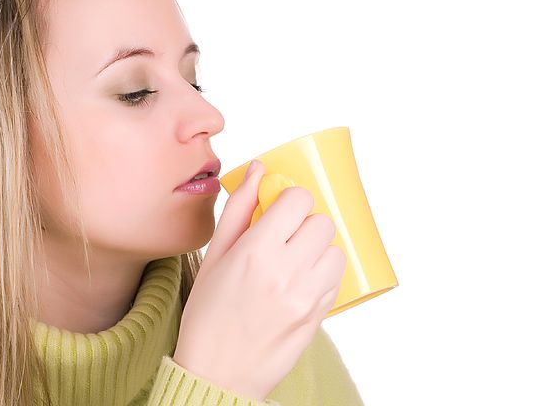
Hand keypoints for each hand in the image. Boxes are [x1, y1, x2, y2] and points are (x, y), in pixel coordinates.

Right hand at [173, 159, 346, 400]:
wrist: (216, 373)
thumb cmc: (208, 314)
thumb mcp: (214, 256)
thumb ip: (240, 208)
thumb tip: (259, 170)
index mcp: (255, 252)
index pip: (298, 200)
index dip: (289, 200)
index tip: (278, 209)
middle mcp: (286, 272)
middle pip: (322, 222)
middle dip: (304, 223)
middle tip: (285, 237)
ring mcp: (306, 297)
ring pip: (335, 250)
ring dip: (318, 249)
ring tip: (294, 262)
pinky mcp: (318, 317)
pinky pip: (335, 280)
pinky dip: (322, 275)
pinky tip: (298, 284)